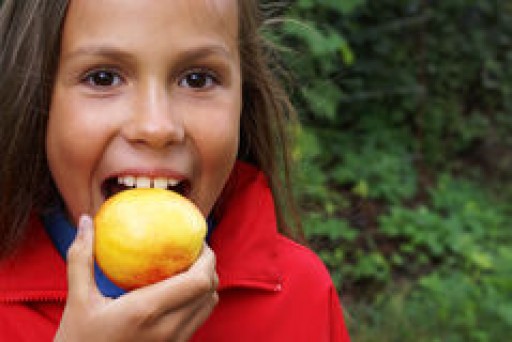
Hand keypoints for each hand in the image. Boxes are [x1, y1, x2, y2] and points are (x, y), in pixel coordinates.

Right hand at [54, 215, 217, 341]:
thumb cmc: (77, 341)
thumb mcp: (77, 301)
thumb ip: (81, 259)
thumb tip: (85, 221)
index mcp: (147, 311)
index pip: (198, 281)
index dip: (207, 257)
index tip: (197, 240)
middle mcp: (167, 329)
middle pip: (209, 291)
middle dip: (209, 267)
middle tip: (195, 250)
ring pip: (208, 307)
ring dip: (206, 285)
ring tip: (189, 268)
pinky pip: (197, 321)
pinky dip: (198, 302)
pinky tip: (179, 292)